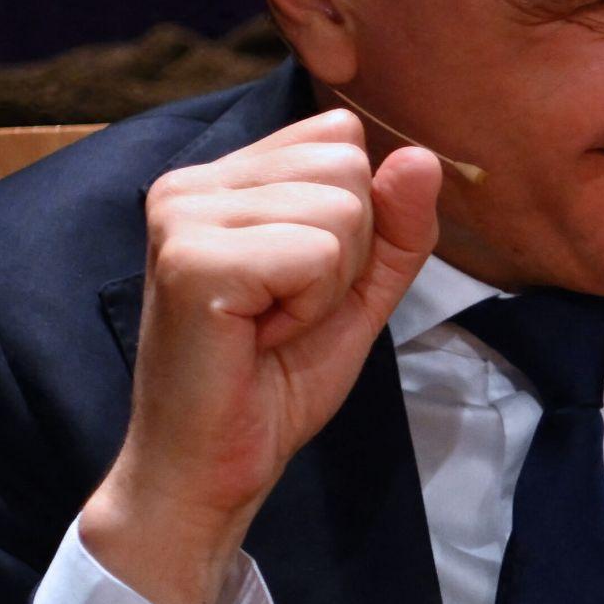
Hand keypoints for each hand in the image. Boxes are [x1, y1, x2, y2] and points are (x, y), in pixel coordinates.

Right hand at [80, 112, 437, 603]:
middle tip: (286, 312)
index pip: (340, 137)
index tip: (302, 282)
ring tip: (270, 325)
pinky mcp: (190, 259)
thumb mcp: (360, 291)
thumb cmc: (273, 380)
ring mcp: (182, 214)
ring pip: (340, 208)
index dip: (356, 221)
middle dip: (347, 255)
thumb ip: (397, 226)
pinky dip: (309, 307)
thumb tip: (420, 157)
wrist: (213, 465)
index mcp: (223, 178)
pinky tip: (259, 336)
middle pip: (347, 167)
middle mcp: (190, 183)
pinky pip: (315, 253)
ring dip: (327, 287)